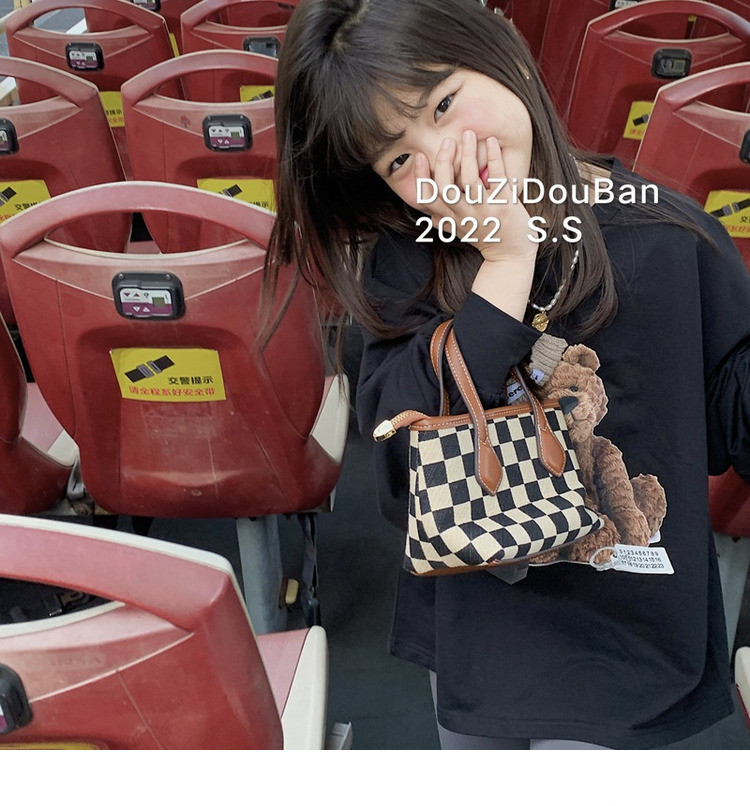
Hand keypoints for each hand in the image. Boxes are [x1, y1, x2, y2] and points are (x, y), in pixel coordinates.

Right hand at [413, 131, 538, 263]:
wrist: (511, 256)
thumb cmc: (487, 238)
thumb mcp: (462, 232)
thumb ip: (445, 222)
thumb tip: (429, 214)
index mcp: (452, 219)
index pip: (428, 199)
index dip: (420, 178)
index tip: (419, 157)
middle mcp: (465, 216)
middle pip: (445, 188)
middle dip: (443, 162)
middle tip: (448, 141)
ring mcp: (485, 212)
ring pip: (470, 180)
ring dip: (468, 154)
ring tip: (468, 134)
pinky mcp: (504, 207)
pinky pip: (497, 179)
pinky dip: (494, 158)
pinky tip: (492, 142)